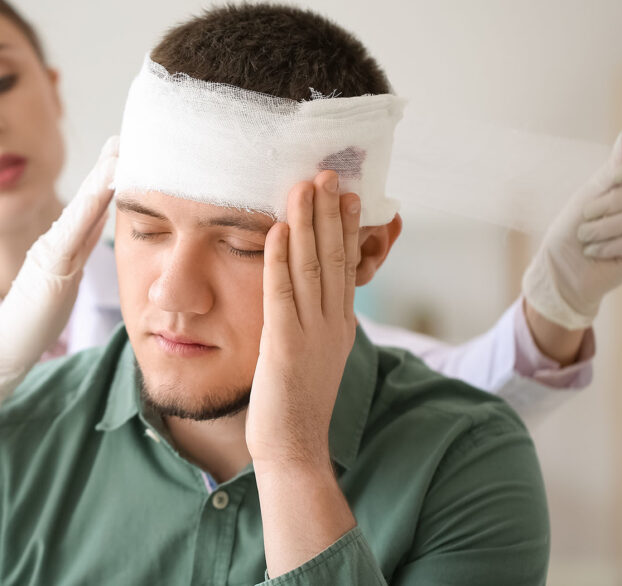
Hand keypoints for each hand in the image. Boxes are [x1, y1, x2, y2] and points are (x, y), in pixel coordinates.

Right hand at [0, 136, 118, 407]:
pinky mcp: (51, 265)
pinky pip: (74, 231)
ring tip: (119, 153)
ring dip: (101, 179)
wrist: (6, 343)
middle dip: (108, 166)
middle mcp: (58, 239)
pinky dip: (90, 208)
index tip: (127, 150)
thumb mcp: (68, 274)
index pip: (94, 204)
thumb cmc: (37, 315)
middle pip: (89, 197)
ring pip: (83, 208)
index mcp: (66, 242)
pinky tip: (104, 189)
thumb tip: (103, 220)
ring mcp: (53, 250)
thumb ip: (82, 247)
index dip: (111, 176)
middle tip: (126, 137)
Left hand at [246, 170, 361, 469]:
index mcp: (340, 323)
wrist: (294, 447)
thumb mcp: (316, 353)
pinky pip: (282, 294)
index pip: (345, 265)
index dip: (344, 226)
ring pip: (311, 267)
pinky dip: (279, 260)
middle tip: (329, 172)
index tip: (344, 192)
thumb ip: (316, 320)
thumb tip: (312, 291)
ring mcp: (312, 333)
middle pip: (333, 256)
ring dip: (307, 223)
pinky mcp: (285, 344)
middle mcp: (332, 322)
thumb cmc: (297, 401)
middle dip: (330, 212)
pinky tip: (276, 230)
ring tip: (305, 186)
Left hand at [523, 130, 621, 329]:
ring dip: (603, 227)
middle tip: (586, 215)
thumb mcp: (586, 196)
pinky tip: (595, 251)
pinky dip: (609, 245)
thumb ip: (611, 169)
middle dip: (610, 202)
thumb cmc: (568, 231)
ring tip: (585, 237)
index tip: (614, 178)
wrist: (559, 269)